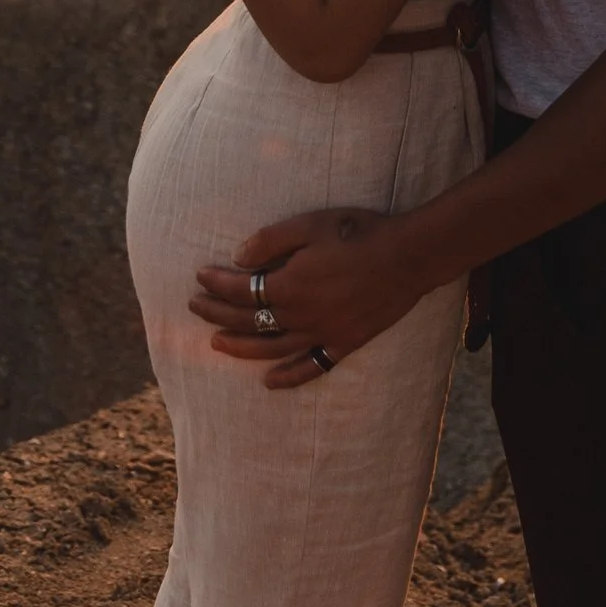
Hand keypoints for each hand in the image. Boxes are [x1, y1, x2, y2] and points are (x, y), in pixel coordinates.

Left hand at [191, 208, 431, 387]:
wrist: (409, 256)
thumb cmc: (359, 232)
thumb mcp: (311, 224)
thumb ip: (271, 240)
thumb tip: (239, 258)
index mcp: (291, 284)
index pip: (242, 289)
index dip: (217, 283)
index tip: (200, 276)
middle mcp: (302, 315)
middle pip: (249, 320)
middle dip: (217, 313)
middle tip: (195, 306)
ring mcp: (323, 333)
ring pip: (271, 348)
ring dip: (240, 347)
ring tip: (216, 343)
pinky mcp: (345, 344)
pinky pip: (312, 367)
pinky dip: (289, 377)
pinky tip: (270, 382)